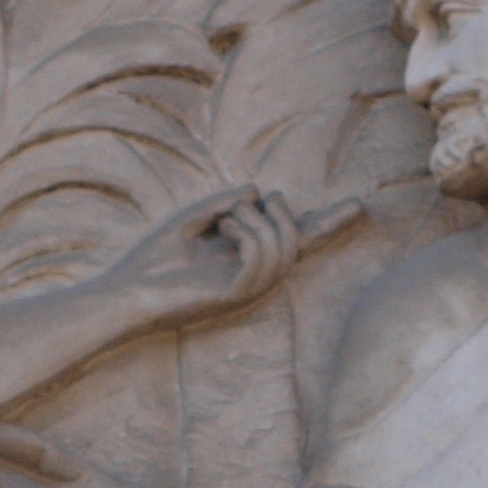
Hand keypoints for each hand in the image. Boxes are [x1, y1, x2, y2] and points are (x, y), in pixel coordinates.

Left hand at [103, 186, 358, 327]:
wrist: (127, 292)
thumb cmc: (155, 257)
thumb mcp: (195, 217)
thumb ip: (229, 202)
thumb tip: (258, 192)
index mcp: (248, 258)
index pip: (296, 238)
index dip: (329, 222)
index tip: (359, 205)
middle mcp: (255, 275)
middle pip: (297, 239)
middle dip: (281, 209)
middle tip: (243, 203)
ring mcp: (248, 287)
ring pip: (282, 246)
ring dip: (254, 218)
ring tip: (223, 219)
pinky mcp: (236, 294)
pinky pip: (262, 255)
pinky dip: (245, 230)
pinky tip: (221, 228)